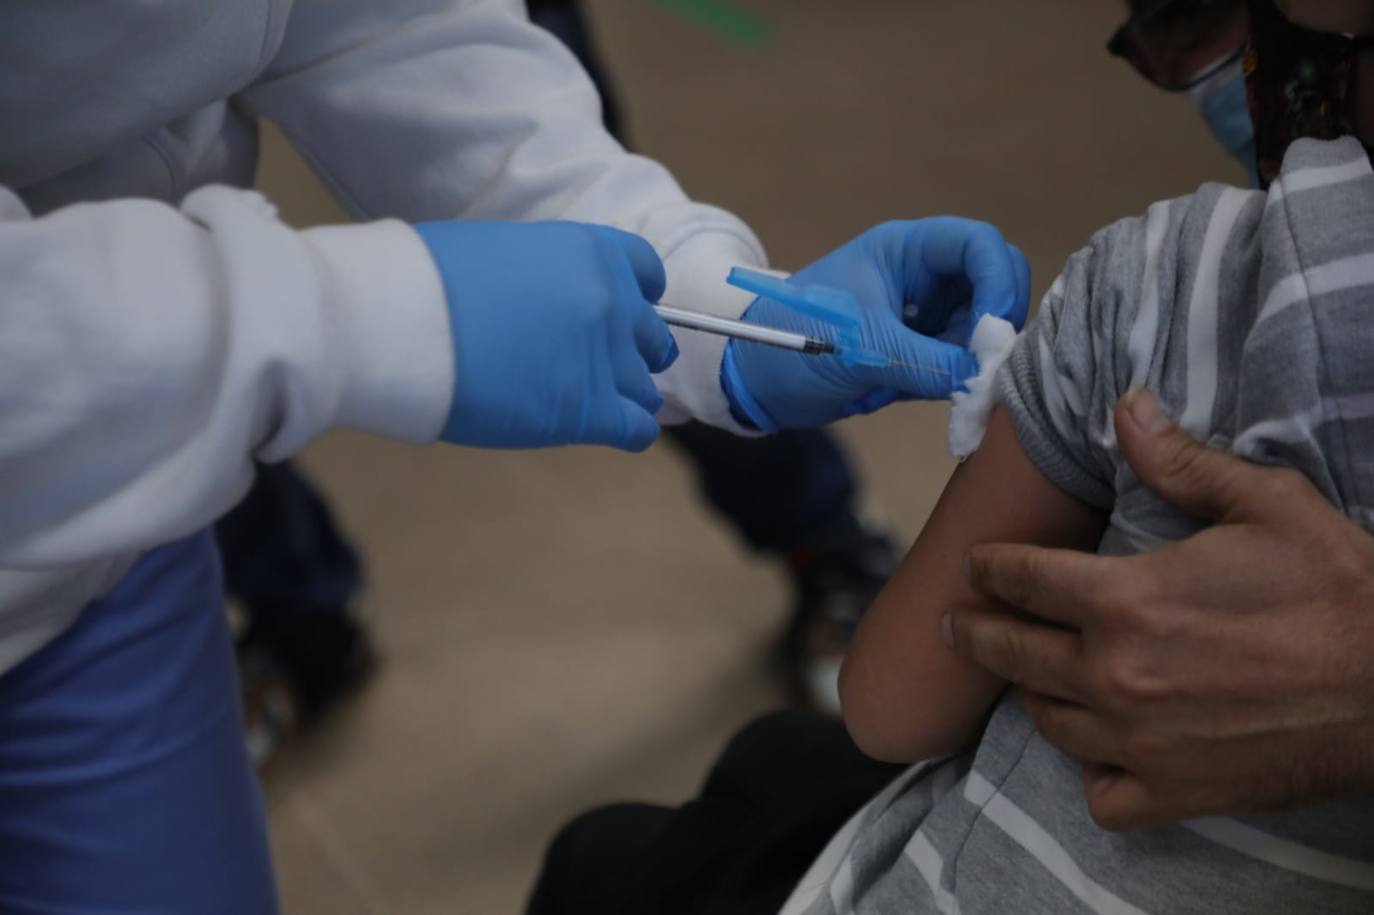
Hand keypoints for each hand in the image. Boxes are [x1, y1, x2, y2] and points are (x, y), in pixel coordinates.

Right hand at [414, 220, 676, 450]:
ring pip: (645, 389)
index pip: (647, 274)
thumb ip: (545, 274)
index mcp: (592, 251)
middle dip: (631, 354)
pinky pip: (638, 429)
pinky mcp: (591, 411)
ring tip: (591, 406)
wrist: (404, 322)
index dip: (638, 299)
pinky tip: (606, 432)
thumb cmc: (427, 280)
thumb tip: (542, 298)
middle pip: (650, 337)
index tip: (623, 314)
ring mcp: (607, 358)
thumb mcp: (502, 250)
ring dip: (624, 398)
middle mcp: (612, 301)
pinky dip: (629, 432)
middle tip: (600, 368)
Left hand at [723, 218, 1029, 430]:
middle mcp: (923, 276)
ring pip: (983, 328)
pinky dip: (959, 380)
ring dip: (974, 358)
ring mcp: (925, 314)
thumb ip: (927, 363)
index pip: (979, 245)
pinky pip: (962, 361)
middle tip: (979, 365)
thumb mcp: (861, 350)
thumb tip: (985, 379)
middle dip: (994, 323)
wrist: (757, 380)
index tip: (993, 331)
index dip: (999, 281)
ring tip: (933, 383)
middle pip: (995, 283)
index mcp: (906, 250)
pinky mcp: (922, 351)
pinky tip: (927, 393)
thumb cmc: (794, 340)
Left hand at [946, 388, 1373, 829]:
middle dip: (978, 632)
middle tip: (959, 623)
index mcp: (1127, 600)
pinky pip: (1101, 795)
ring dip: (1032, 695)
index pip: (1022, 579)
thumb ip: (1181, 462)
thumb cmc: (1338, 588)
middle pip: (1013, 654)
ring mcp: (1138, 743)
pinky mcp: (1175, 793)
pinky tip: (1101, 750)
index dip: (990, 568)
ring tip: (1031, 678)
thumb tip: (1124, 406)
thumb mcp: (1266, 504)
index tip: (974, 566)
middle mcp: (1115, 676)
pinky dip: (1093, 773)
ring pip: (1048, 723)